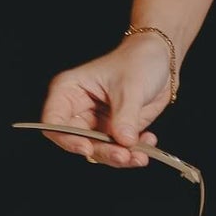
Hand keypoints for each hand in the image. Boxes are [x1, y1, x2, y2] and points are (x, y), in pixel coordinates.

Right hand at [40, 33, 172, 167]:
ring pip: (99, 151)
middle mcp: (77, 111)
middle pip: (78, 142)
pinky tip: (148, 141)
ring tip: (140, 155)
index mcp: (69, 91)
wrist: (161, 58)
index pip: (54, 122)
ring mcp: (95, 124)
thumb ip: (126, 115)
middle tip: (123, 155)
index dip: (67, 138)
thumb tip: (124, 142)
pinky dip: (133, 152)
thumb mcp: (132, 85)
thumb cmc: (139, 60)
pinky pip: (118, 150)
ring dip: (119, 157)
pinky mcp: (112, 132)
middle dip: (102, 152)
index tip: (87, 148)